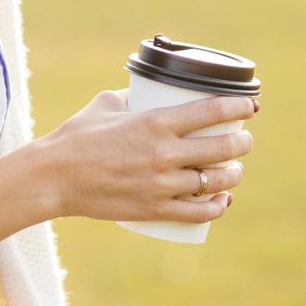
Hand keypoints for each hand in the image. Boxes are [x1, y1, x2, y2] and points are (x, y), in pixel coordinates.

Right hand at [35, 88, 255, 223]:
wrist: (55, 176)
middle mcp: (164, 153)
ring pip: (215, 180)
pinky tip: (223, 198)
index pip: (211, 111)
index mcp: (154, 122)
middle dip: (242, 143)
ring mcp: (162, 184)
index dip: (238, 107)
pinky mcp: (155, 209)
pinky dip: (218, 205)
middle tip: (243, 140)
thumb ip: (130, 98)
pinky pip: (199, 211)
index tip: (250, 107)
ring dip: (233, 174)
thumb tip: (144, 93)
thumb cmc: (77, 136)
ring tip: (234, 168)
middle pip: (222, 148)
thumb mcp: (105, 104)